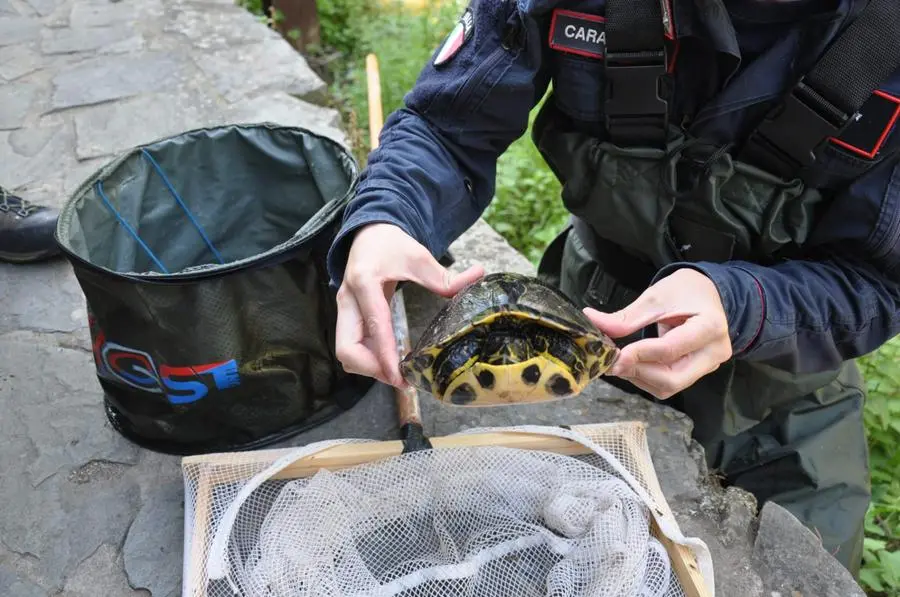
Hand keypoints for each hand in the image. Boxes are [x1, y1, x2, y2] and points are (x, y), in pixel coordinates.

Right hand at [335, 223, 483, 386]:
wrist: (369, 234)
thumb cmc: (391, 244)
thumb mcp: (418, 256)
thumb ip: (444, 275)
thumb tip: (478, 276)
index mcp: (365, 282)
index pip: (374, 325)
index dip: (385, 355)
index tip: (399, 377)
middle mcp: (348, 300)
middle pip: (347, 349)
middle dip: (371, 369)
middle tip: (401, 379)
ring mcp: (345, 311)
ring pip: (347, 353)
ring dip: (370, 368)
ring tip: (400, 374)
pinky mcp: (348, 318)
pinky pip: (353, 347)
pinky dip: (370, 360)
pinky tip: (392, 363)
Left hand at [584, 268, 732, 398]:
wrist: (709, 294)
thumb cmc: (686, 290)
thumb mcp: (656, 297)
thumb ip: (627, 317)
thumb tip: (592, 321)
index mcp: (709, 327)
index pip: (670, 349)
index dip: (639, 354)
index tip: (614, 355)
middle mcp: (714, 352)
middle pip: (673, 378)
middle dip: (638, 372)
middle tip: (612, 362)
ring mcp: (708, 366)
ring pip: (669, 386)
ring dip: (638, 377)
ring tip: (620, 360)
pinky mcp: (697, 372)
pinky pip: (669, 384)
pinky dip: (646, 378)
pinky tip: (633, 363)